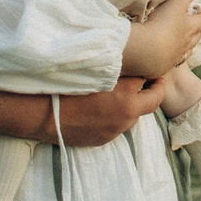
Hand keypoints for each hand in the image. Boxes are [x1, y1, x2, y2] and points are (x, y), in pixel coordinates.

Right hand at [50, 77, 169, 145]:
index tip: (151, 68)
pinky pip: (119, 126)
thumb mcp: (96, 70)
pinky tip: (106, 109)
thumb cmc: (67, 85)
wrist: (45, 114)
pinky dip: (119, 116)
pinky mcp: (106, 139)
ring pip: (136, 115)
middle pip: (154, 100)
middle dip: (156, 89)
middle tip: (153, 80)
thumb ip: (118, 67)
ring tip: (125, 93)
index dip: (151, 71)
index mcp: (126, 93)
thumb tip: (132, 62)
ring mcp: (117, 129)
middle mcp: (126, 113)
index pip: (150, 78)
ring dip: (135, 104)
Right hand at [121, 0, 200, 78]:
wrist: (147, 50)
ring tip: (179, 39)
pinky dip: (173, 56)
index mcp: (191, 27)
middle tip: (188, 24)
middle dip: (195, 30)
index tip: (197, 10)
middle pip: (196, 37)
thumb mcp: (176, 1)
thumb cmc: (163, 23)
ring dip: (185, 44)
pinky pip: (172, 61)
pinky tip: (167, 54)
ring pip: (187, 50)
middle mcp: (187, 43)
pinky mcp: (164, 66)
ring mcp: (176, 56)